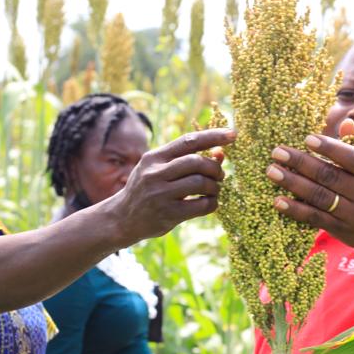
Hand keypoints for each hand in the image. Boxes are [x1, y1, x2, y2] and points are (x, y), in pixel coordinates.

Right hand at [111, 128, 235, 242]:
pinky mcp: (168, 214)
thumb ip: (186, 160)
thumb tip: (221, 153)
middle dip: (214, 168)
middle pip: (197, 162)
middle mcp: (155, 174)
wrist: (121, 219)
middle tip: (219, 175)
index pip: (188, 141)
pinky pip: (201, 205)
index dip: (213, 136)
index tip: (232, 134)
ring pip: (201, 183)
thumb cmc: (147, 190)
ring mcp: (160, 194)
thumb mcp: (160, 170)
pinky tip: (209, 203)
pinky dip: (212, 203)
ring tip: (214, 190)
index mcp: (154, 158)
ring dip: (215, 186)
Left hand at [267, 120, 353, 258]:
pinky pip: (315, 218)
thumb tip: (346, 123)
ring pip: (320, 197)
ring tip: (272, 171)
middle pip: (331, 176)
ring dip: (293, 183)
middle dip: (302, 163)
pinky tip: (278, 201)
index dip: (330, 148)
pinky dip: (296, 209)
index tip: (307, 139)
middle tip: (278, 152)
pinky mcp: (342, 230)